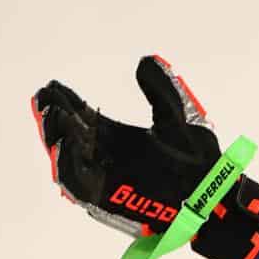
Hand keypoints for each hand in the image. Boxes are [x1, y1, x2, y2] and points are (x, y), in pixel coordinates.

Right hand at [32, 55, 222, 238]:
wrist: (213, 192)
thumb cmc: (201, 161)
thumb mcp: (179, 117)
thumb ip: (161, 91)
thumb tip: (147, 60)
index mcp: (120, 139)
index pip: (84, 118)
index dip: (67, 102)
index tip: (53, 86)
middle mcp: (108, 158)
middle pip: (70, 135)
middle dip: (55, 118)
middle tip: (45, 100)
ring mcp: (106, 179)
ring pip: (69, 158)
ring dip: (58, 137)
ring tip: (54, 116)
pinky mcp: (108, 198)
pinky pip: (79, 183)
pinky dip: (69, 165)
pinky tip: (67, 145)